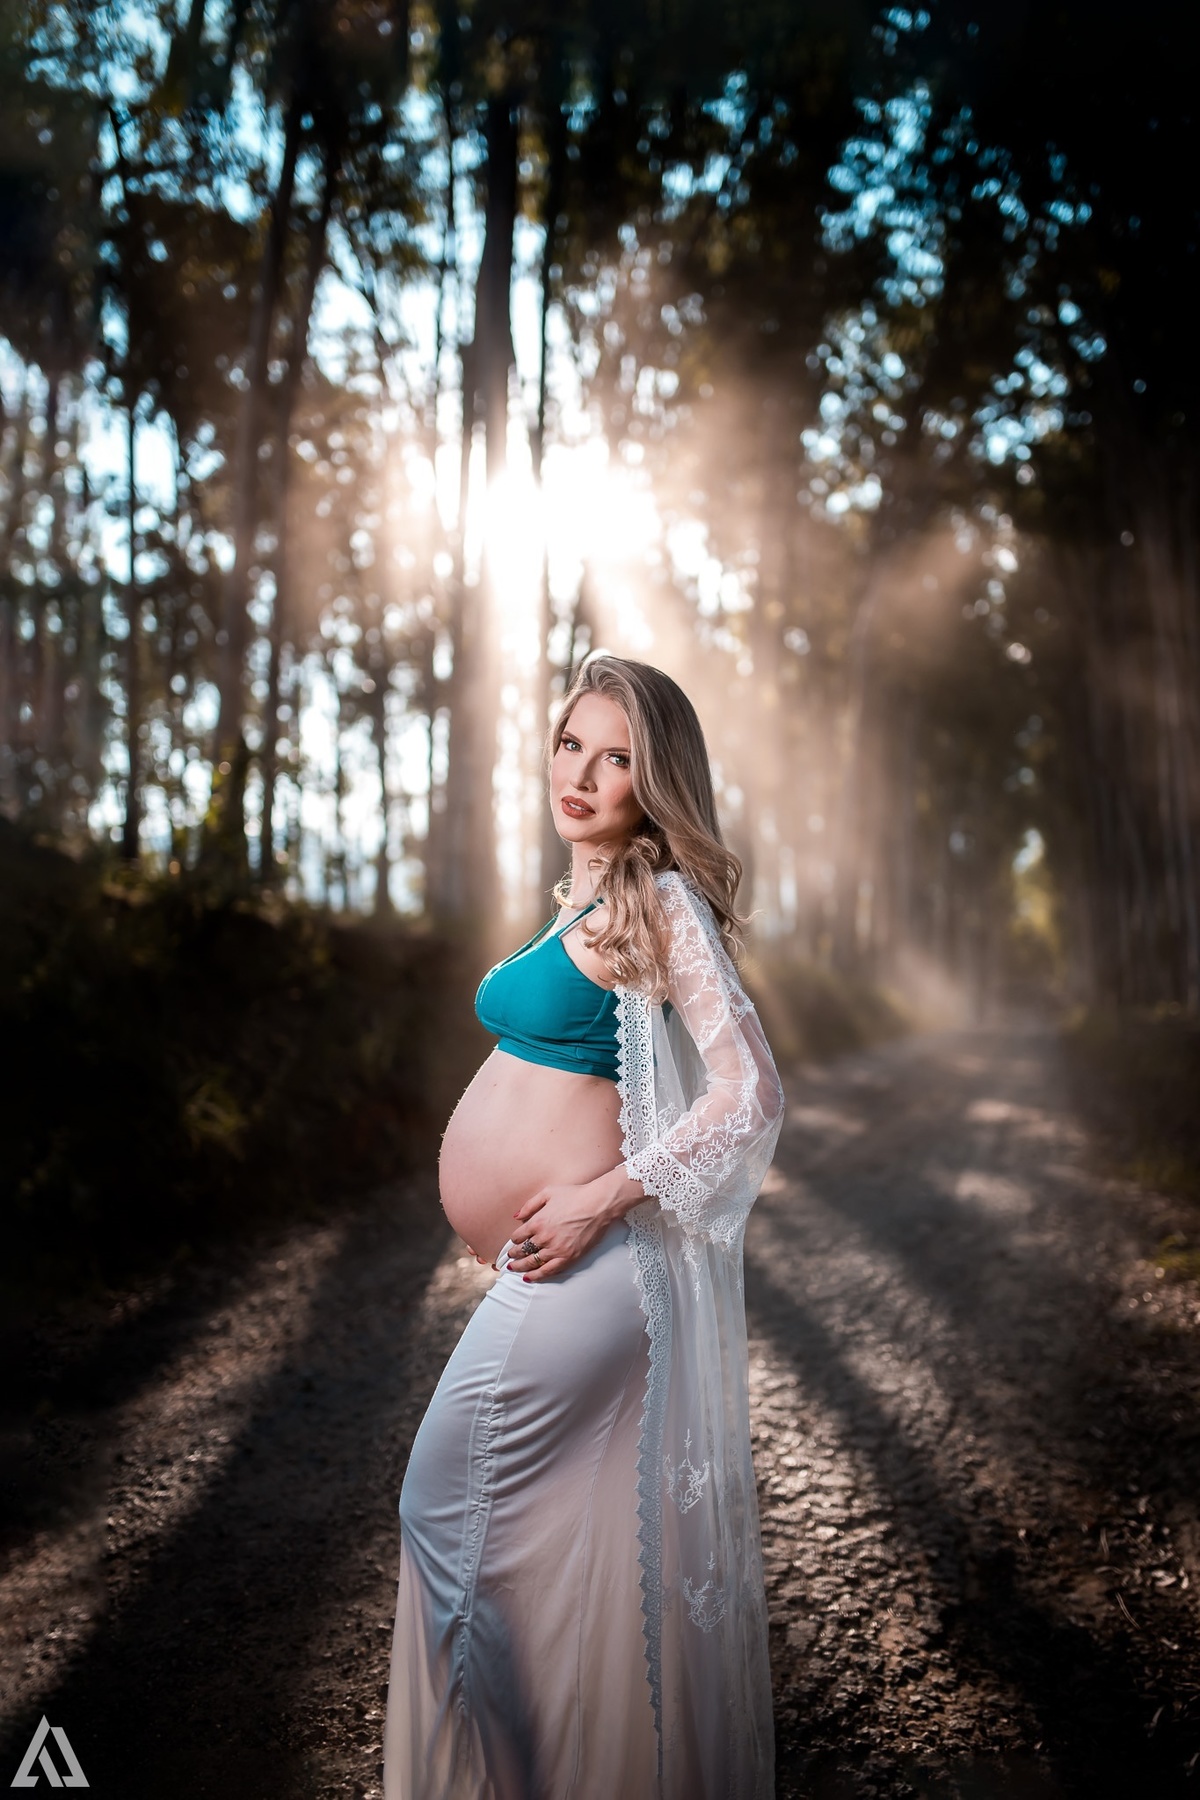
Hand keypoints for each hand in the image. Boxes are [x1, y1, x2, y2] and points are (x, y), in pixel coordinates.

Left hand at [506, 1169, 643, 1281]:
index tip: (513, 1242)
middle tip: (509, 1258)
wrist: (598, 1205)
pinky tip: (528, 1278)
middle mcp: (544, 1237)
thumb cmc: (575, 1195)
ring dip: (520, 1266)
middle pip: (523, 1250)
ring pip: (532, 1262)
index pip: (518, 1236)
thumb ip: (530, 1204)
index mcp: (538, 1222)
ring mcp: (556, 1249)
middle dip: (514, 1255)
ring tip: (513, 1269)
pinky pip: (548, 1271)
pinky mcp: (568, 1257)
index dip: (514, 1240)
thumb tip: (516, 1216)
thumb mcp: (548, 1193)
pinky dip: (536, 1276)